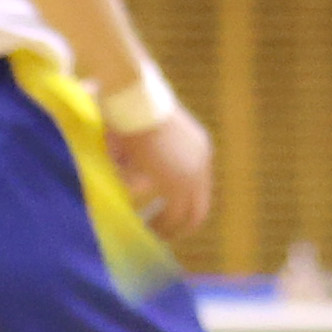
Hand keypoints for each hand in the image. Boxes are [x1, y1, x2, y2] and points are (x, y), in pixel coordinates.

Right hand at [110, 101, 215, 239]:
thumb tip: (131, 182)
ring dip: (168, 228)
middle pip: (199, 206)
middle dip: (180, 223)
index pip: (198, 187)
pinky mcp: (176, 183)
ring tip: (149, 234)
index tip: (163, 214)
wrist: (133, 97)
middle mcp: (201, 163)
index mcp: (198, 148)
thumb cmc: (129, 107)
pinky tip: (144, 229)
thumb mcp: (143, 136)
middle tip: (160, 234)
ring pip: (187, 216)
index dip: (182, 204)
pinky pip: (170, 216)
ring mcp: (192, 174)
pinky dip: (159, 226)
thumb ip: (142, 161)